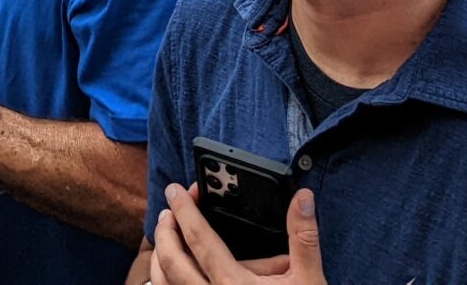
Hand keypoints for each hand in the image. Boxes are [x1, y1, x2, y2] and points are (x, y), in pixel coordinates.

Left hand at [152, 180, 326, 283]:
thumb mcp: (308, 280)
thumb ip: (303, 238)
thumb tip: (302, 198)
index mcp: (233, 284)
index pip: (198, 238)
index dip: (184, 209)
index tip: (176, 190)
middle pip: (170, 259)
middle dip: (165, 230)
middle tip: (168, 209)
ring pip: (163, 284)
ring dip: (159, 257)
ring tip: (164, 238)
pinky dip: (163, 284)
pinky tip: (169, 275)